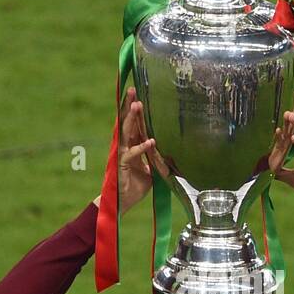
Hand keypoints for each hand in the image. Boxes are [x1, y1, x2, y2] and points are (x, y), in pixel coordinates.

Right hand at [115, 88, 168, 215]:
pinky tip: (150, 141)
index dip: (134, 110)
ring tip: (138, 105)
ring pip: (126, 133)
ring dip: (132, 119)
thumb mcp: (151, 170)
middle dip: (129, 106)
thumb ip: (157, 159)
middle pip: (126, 123)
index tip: (137, 93)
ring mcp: (122, 155)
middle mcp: (125, 147)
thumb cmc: (135, 186)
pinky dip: (142, 148)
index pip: (132, 124)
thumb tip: (170, 153)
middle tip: (132, 89)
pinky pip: (132, 154)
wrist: (123, 203)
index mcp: (131, 146)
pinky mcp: (123, 166)